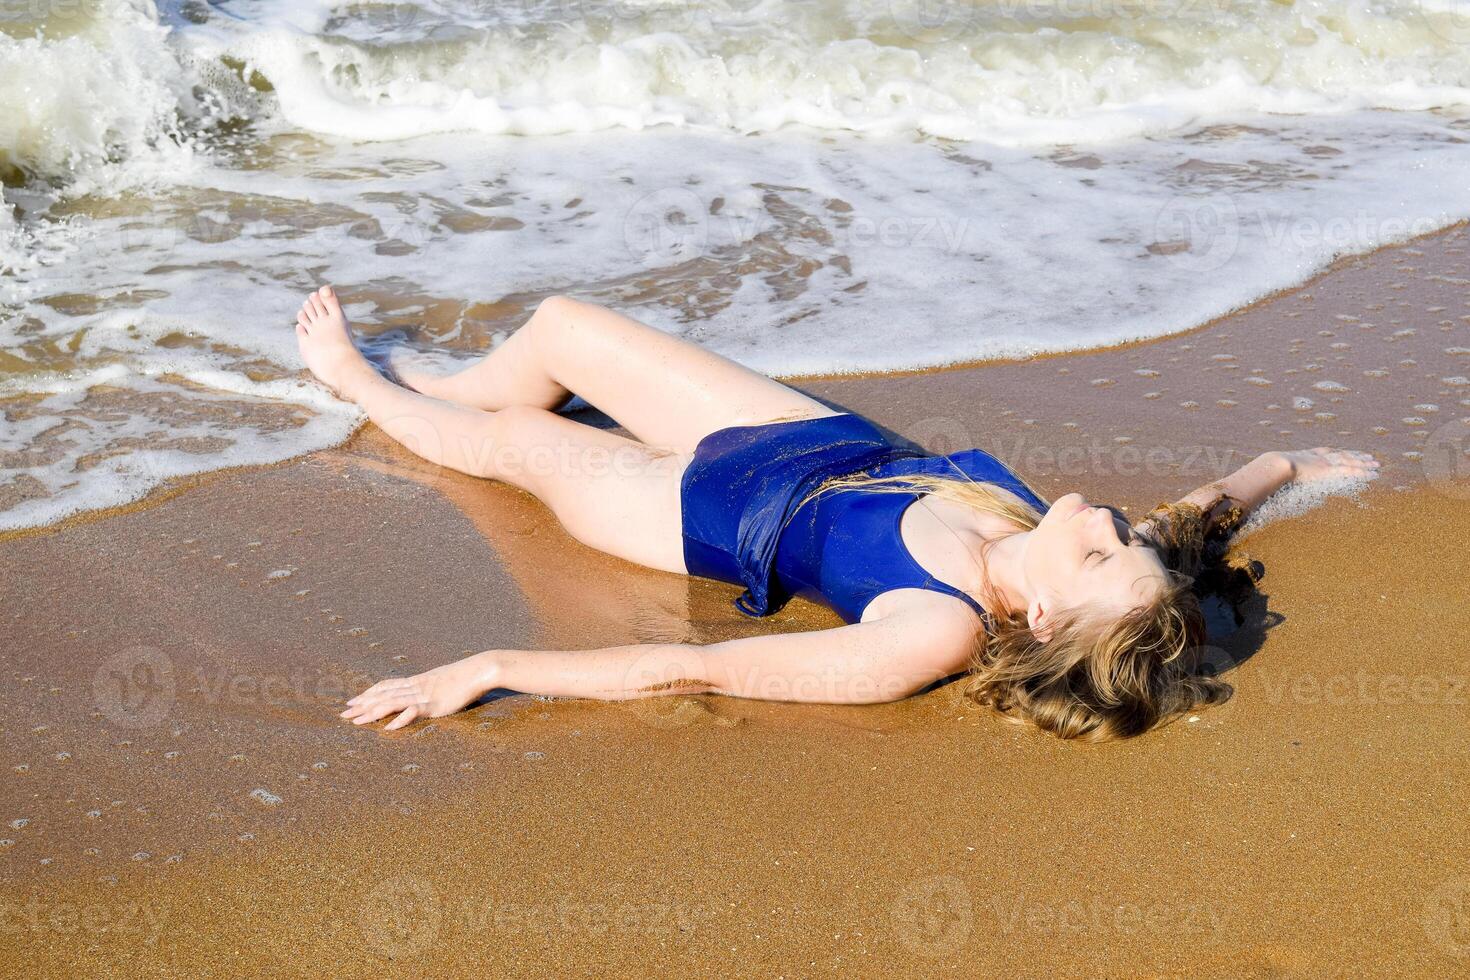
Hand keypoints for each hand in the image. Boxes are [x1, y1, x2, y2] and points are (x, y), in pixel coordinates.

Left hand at [341, 652, 497, 729]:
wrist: (478, 670)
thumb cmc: (464, 676)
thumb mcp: (442, 680)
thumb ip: (430, 685)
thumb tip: (426, 691)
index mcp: (416, 681)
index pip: (386, 686)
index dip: (368, 693)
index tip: (353, 701)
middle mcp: (415, 687)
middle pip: (382, 695)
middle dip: (362, 705)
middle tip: (343, 715)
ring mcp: (423, 696)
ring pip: (391, 703)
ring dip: (372, 713)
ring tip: (356, 722)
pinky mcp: (433, 705)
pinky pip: (412, 713)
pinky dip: (399, 721)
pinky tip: (387, 729)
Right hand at [1275, 447, 1379, 483]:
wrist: (1275, 465)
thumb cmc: (1271, 469)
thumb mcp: (1275, 469)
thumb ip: (1278, 474)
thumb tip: (1271, 477)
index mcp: (1307, 455)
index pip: (1328, 452)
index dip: (1339, 453)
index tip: (1347, 452)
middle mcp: (1319, 456)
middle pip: (1342, 454)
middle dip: (1356, 455)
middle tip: (1369, 457)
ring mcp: (1325, 462)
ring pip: (1350, 461)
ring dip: (1364, 463)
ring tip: (1376, 465)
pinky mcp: (1329, 470)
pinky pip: (1350, 471)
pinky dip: (1362, 472)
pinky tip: (1372, 474)